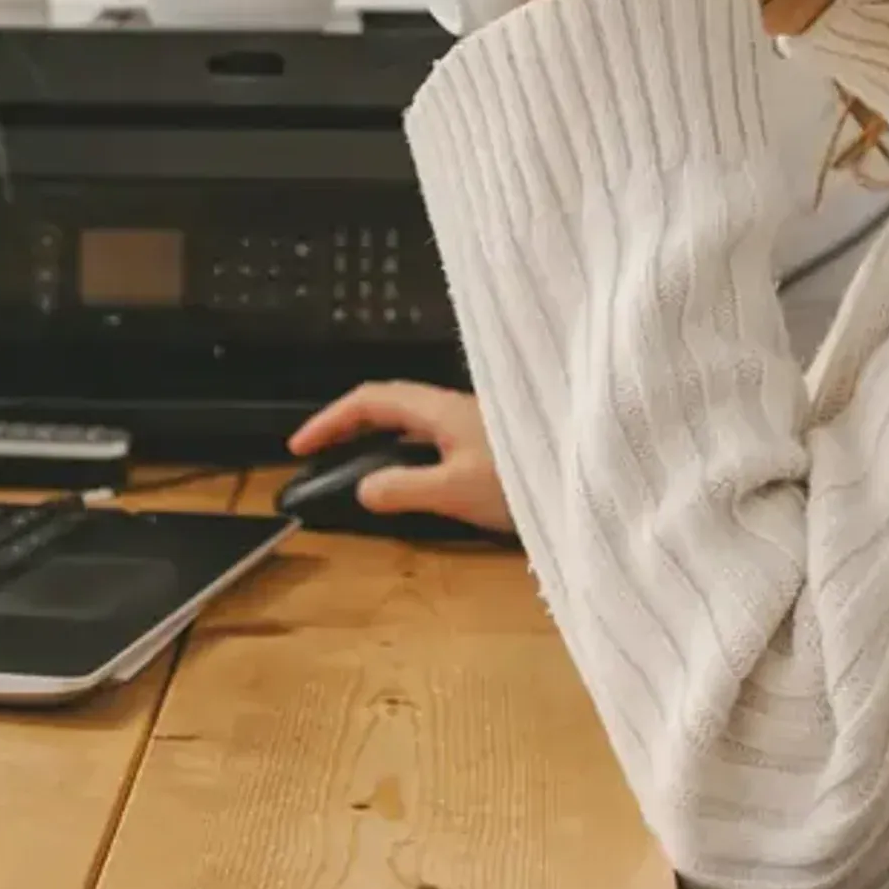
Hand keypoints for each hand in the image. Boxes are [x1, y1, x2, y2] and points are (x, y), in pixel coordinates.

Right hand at [286, 382, 512, 534]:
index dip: (330, 419)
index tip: (299, 446)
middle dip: (348, 424)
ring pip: (413, 421)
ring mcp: (474, 424)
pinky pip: (433, 438)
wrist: (588, 479)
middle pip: (389, 404)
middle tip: (320, 454)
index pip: (370, 400)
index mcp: (440, 409)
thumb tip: (362, 488)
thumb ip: (405, 489)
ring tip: (355, 467)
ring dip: (377, 438)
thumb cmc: (525, 478)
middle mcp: (454, 409)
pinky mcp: (490, 443)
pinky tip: (411, 479)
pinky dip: (406, 452)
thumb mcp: (456, 489)